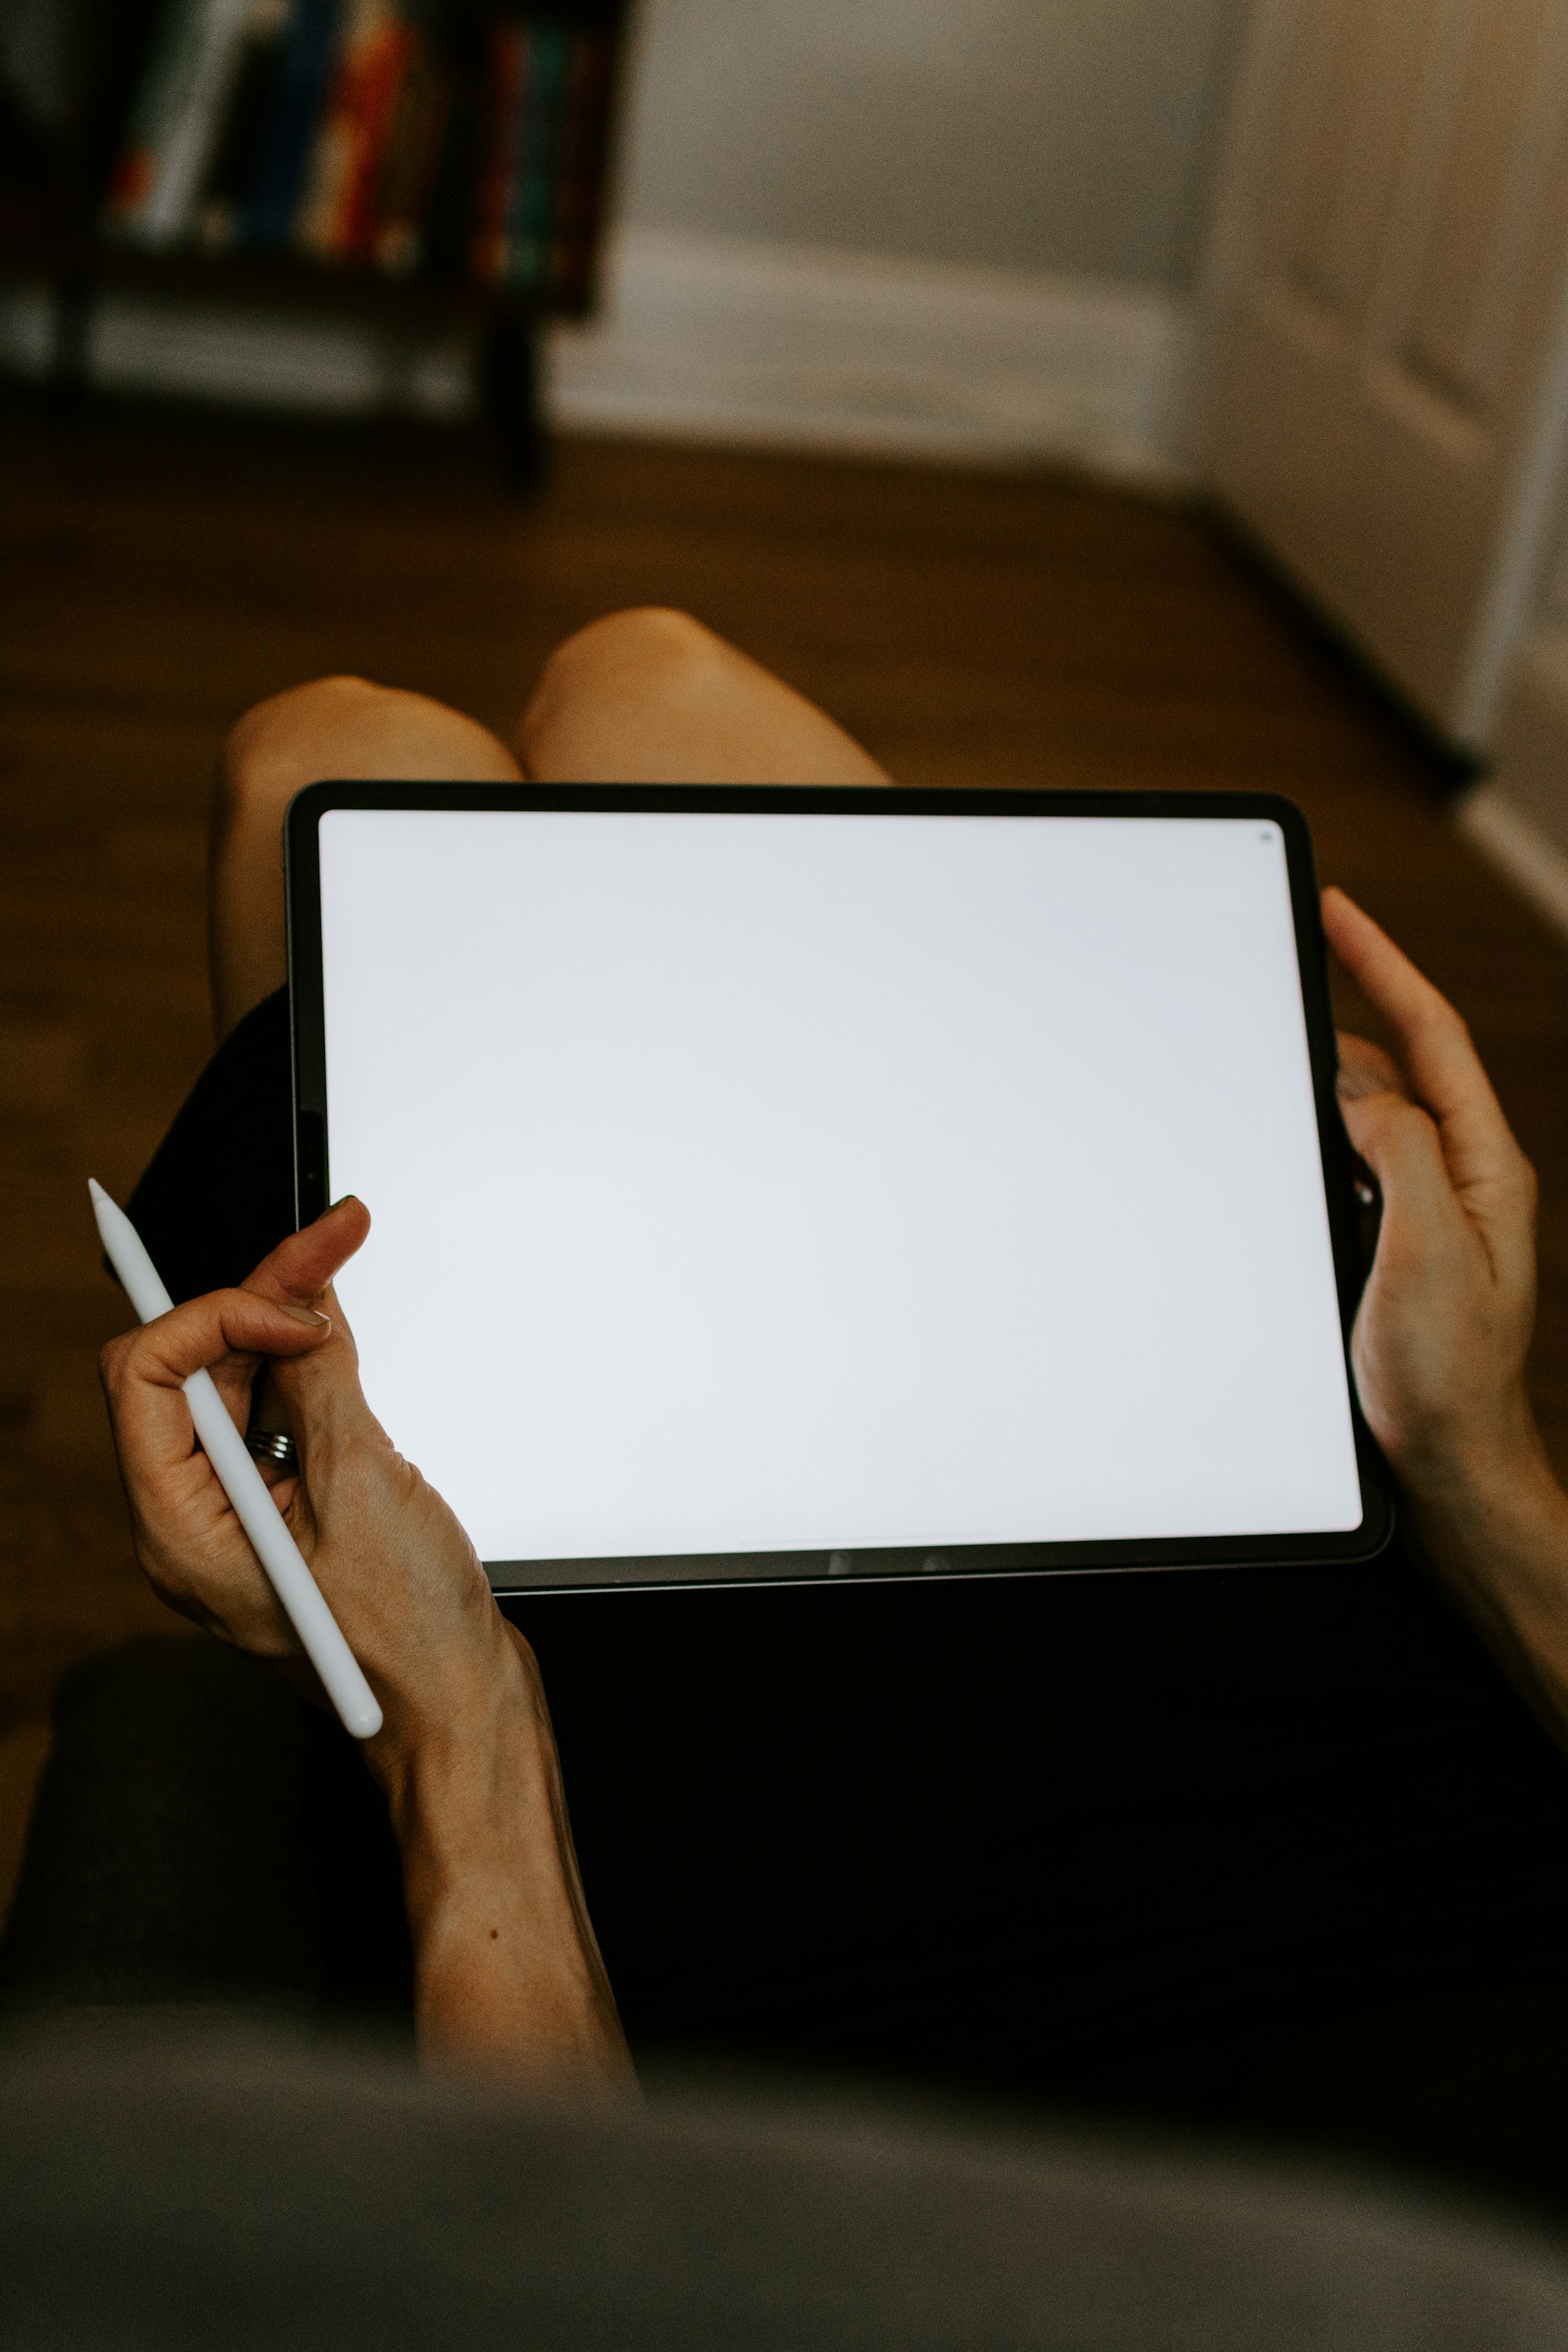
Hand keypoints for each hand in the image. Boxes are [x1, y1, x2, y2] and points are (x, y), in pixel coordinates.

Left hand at [99, 1202, 632, 2094]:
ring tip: (340, 1260)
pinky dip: (311, 1366)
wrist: (460, 1710)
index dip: (217, 1315)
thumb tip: (301, 1303)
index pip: (147, 1377)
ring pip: (239, 1383)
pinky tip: (343, 1334)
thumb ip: (321, 1385)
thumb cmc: (409, 1641)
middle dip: (258, 1294)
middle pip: (194, 1367)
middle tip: (334, 1234)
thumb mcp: (363, 1492)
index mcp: (180, 1528)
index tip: (297, 1303)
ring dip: (288, 1321)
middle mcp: (195, 1518)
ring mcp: (242, 1515)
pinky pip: (279, 1417)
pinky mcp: (290, 1509)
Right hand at [1322, 887, 1545, 1507]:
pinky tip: (1283, 1142)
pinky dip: (1315, 1137)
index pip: (1430, 1035)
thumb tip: (1359, 1089)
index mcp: (1482, 1165)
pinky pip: (1352, 1166)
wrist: (1451, 1466)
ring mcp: (1430, 1212)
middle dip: (1346, 1006)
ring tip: (1272, 1047)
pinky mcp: (1395, 1246)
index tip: (1337, 912)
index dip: (1382, 964)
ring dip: (1323, 1078)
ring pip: (1370, 1116)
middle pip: (1399, 1063)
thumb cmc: (1448, 1376)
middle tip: (1288, 958)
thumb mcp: (1429, 1250)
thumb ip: (1401, 1153)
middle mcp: (1461, 1178)